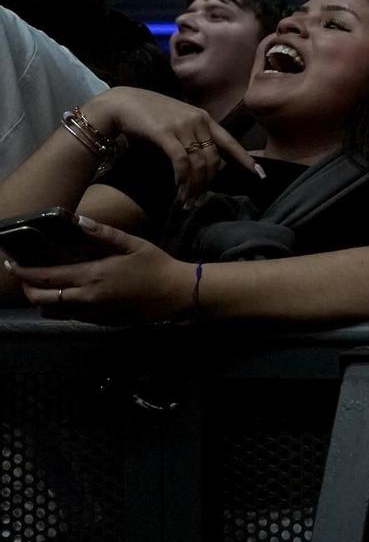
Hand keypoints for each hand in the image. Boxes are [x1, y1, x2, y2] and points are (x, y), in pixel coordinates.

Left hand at [9, 216, 194, 323]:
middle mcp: (87, 298)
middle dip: (27, 287)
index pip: (44, 277)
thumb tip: (77, 220)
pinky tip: (70, 295)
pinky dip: (62, 307)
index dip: (22, 271)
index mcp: (92, 276)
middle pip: (42, 298)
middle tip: (25, 275)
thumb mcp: (132, 244)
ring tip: (44, 286)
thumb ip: (102, 233)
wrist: (179, 294)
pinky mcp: (103, 321)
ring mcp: (95, 313)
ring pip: (54, 311)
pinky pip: (73, 317)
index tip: (11, 262)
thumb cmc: (156, 265)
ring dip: (43, 299)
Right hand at [82, 87, 259, 206]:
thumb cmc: (148, 114)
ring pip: (199, 163)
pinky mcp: (166, 134)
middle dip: (209, 183)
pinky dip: (183, 179)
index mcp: (204, 118)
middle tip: (200, 200)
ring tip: (188, 201)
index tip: (259, 175)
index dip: (245, 159)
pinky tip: (179, 189)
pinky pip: (181, 162)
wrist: (121, 103)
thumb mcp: (179, 121)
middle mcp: (198, 121)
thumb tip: (205, 161)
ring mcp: (183, 127)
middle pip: (214, 159)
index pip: (230, 142)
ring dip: (195, 186)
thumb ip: (194, 135)